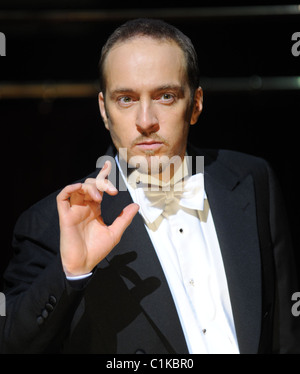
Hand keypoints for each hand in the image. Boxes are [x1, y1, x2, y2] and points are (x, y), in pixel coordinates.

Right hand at [56, 161, 138, 275]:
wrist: (84, 264)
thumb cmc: (97, 250)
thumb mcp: (115, 233)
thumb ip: (124, 218)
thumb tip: (136, 205)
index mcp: (95, 209)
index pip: (99, 188)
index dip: (103, 175)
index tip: (109, 164)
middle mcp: (84, 207)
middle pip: (90, 185)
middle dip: (101, 182)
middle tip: (112, 191)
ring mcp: (74, 210)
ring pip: (78, 188)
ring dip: (90, 187)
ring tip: (100, 196)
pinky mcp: (65, 215)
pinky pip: (62, 197)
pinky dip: (70, 189)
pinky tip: (80, 188)